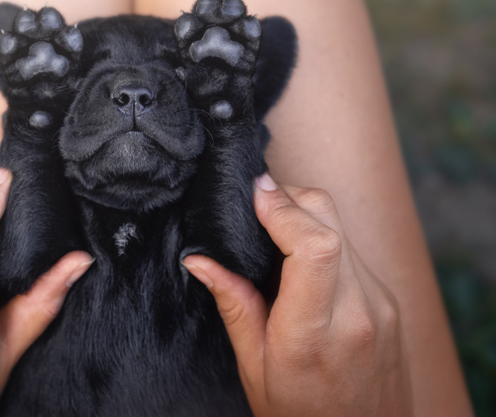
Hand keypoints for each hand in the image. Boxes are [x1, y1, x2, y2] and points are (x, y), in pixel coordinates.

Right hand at [183, 173, 412, 416]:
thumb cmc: (303, 414)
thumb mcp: (254, 368)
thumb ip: (233, 305)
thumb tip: (199, 258)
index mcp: (316, 333)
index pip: (316, 247)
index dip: (283, 208)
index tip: (253, 194)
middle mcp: (359, 310)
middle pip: (331, 220)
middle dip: (289, 197)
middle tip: (255, 202)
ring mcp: (381, 302)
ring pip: (343, 226)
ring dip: (305, 212)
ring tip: (270, 227)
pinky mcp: (388, 299)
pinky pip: (352, 247)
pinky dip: (322, 234)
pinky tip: (297, 252)